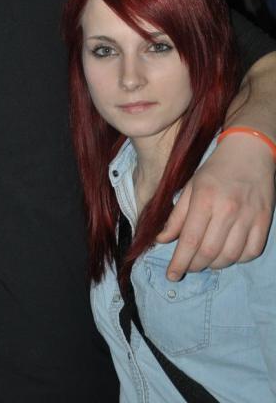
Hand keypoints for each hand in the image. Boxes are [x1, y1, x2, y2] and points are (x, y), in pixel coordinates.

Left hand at [157, 132, 274, 279]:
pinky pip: (251, 252)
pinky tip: (227, 254)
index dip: (179, 262)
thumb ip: (176, 215)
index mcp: (204, 200)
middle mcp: (227, 210)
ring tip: (204, 260)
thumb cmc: (214, 169)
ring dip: (214, 265)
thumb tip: (162, 240)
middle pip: (209, 252)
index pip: (189, 240)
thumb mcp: (189, 187)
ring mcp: (248, 217)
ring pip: (230, 256)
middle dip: (194, 266)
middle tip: (186, 268)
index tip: (171, 275)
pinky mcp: (264, 221)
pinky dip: (237, 259)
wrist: (250, 152)